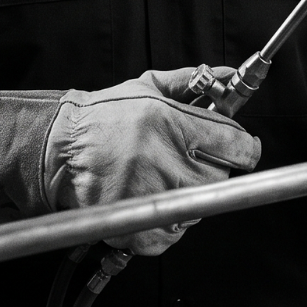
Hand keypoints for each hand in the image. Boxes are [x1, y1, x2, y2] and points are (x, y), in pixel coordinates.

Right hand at [44, 68, 261, 255]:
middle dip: (213, 168)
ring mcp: (155, 199)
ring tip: (163, 178)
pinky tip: (151, 199)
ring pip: (201, 206)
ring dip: (190, 195)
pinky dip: (169, 220)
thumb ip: (190, 82)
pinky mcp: (141, 229)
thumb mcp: (147, 87)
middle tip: (191, 159)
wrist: (60, 151)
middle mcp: (167, 162)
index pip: (237, 145)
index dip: (245, 147)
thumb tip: (226, 75)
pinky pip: (176, 232)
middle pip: (223, 177)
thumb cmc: (102, 118)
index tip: (243, 148)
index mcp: (172, 125)